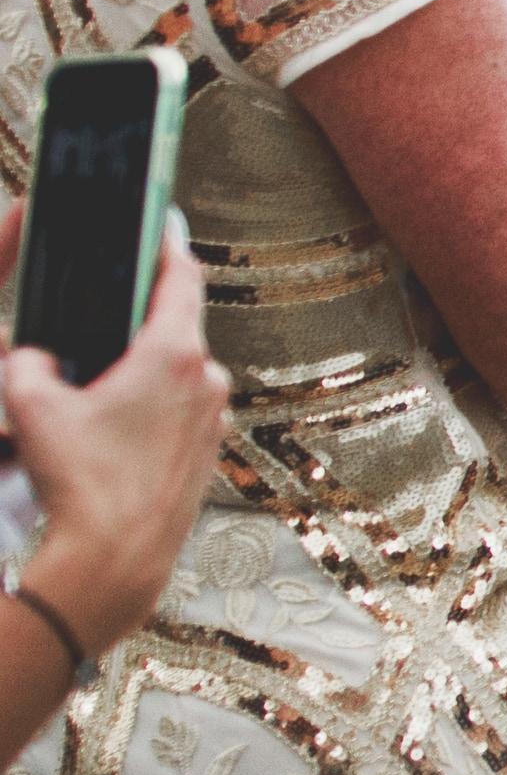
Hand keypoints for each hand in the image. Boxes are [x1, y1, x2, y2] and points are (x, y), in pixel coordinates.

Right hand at [0, 209, 229, 661]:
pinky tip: (113, 412)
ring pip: (176, 370)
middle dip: (140, 308)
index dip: (165, 240)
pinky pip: (178, 406)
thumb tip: (32, 358)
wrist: (117, 559)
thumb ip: (26, 364)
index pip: (180, 277)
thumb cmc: (81, 481)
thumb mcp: (31, 408)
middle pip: (175, 323)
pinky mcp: (207, 450)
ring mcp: (213, 418)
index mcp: (173, 355)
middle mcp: (206, 381)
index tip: (160, 216)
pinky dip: (149, 397)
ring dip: (141, 361)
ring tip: (98, 362)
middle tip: (111, 289)